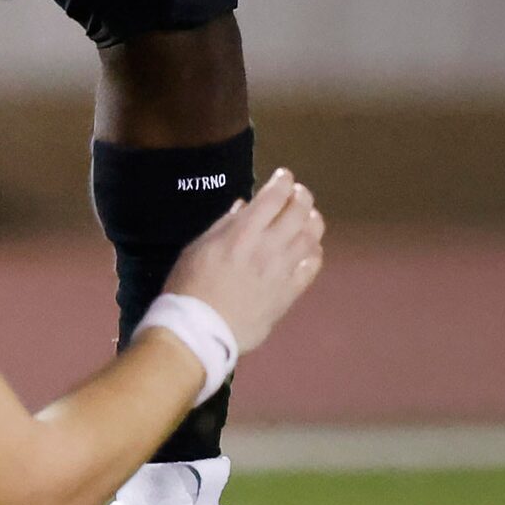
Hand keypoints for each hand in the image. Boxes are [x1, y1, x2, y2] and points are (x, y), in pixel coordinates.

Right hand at [161, 169, 324, 354]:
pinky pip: (312, 267)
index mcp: (242, 233)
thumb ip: (224, 225)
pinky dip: (314, 252)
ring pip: (311, 237)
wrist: (201, 329)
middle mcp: (268, 248)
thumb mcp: (198, 247)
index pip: (273, 197)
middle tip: (298, 192)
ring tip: (309, 216)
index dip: (282, 182)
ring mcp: (282, 271)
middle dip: (302, 196)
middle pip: (299, 212)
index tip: (283, 176)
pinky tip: (309, 249)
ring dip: (312, 221)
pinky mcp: (290, 293)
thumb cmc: (190, 285)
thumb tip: (244, 207)